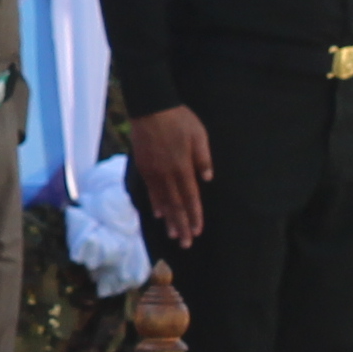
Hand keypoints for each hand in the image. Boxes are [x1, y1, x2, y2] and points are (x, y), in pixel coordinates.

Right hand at [128, 106, 212, 245]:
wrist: (151, 108)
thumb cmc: (179, 119)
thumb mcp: (199, 135)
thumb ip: (203, 158)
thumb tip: (208, 178)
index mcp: (183, 167)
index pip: (191, 197)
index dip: (194, 215)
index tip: (198, 231)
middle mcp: (167, 174)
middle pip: (176, 204)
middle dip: (182, 225)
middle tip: (185, 243)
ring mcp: (153, 172)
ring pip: (162, 201)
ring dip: (169, 220)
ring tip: (173, 235)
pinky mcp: (144, 167)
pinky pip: (150, 191)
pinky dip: (155, 204)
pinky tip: (158, 215)